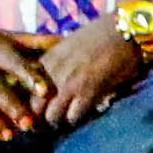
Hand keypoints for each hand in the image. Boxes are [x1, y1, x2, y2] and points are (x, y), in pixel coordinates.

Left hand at [31, 22, 149, 130]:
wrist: (126, 30)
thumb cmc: (102, 34)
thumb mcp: (69, 44)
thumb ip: (56, 63)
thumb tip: (49, 83)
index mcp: (47, 60)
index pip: (26, 89)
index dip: (32, 103)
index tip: (38, 109)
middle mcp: (53, 73)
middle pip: (34, 107)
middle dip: (40, 118)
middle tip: (50, 122)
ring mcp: (69, 84)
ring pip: (51, 117)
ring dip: (59, 122)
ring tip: (67, 121)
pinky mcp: (88, 92)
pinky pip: (73, 117)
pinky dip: (77, 120)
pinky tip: (84, 114)